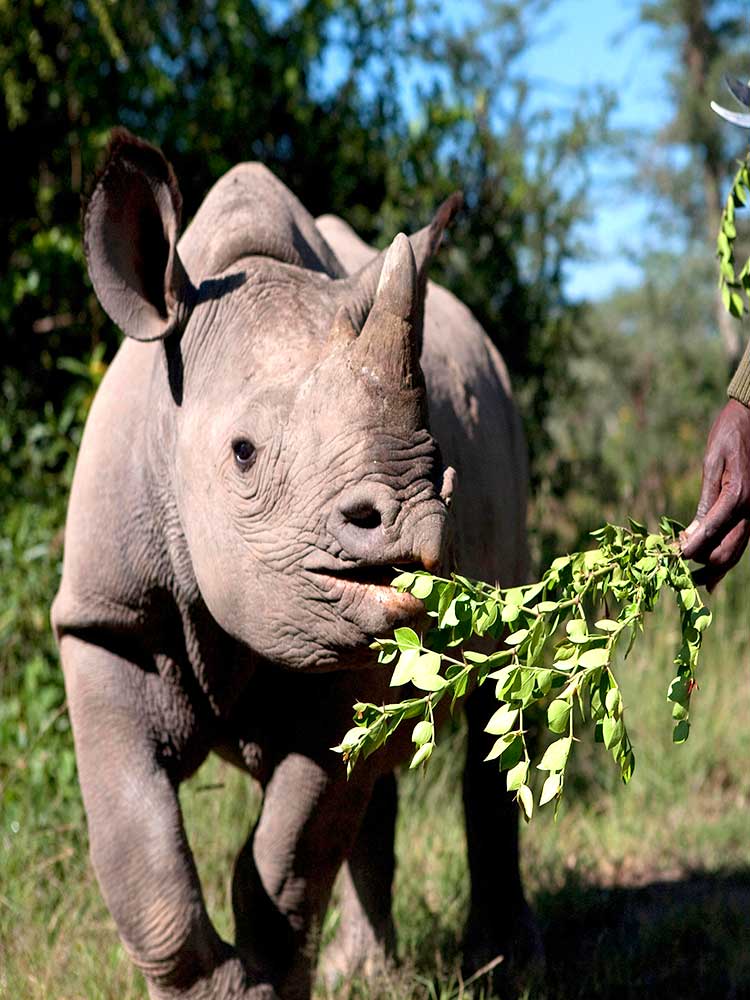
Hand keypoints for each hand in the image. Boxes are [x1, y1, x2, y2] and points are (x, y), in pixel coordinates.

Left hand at [681, 398, 749, 589]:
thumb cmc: (729, 436)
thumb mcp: (711, 463)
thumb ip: (704, 500)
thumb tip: (690, 534)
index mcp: (737, 496)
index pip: (710, 532)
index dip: (690, 549)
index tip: (673, 558)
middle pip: (727, 551)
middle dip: (703, 564)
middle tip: (678, 570)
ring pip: (737, 552)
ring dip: (716, 568)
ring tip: (695, 581)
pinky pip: (741, 542)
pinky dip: (726, 558)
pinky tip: (713, 574)